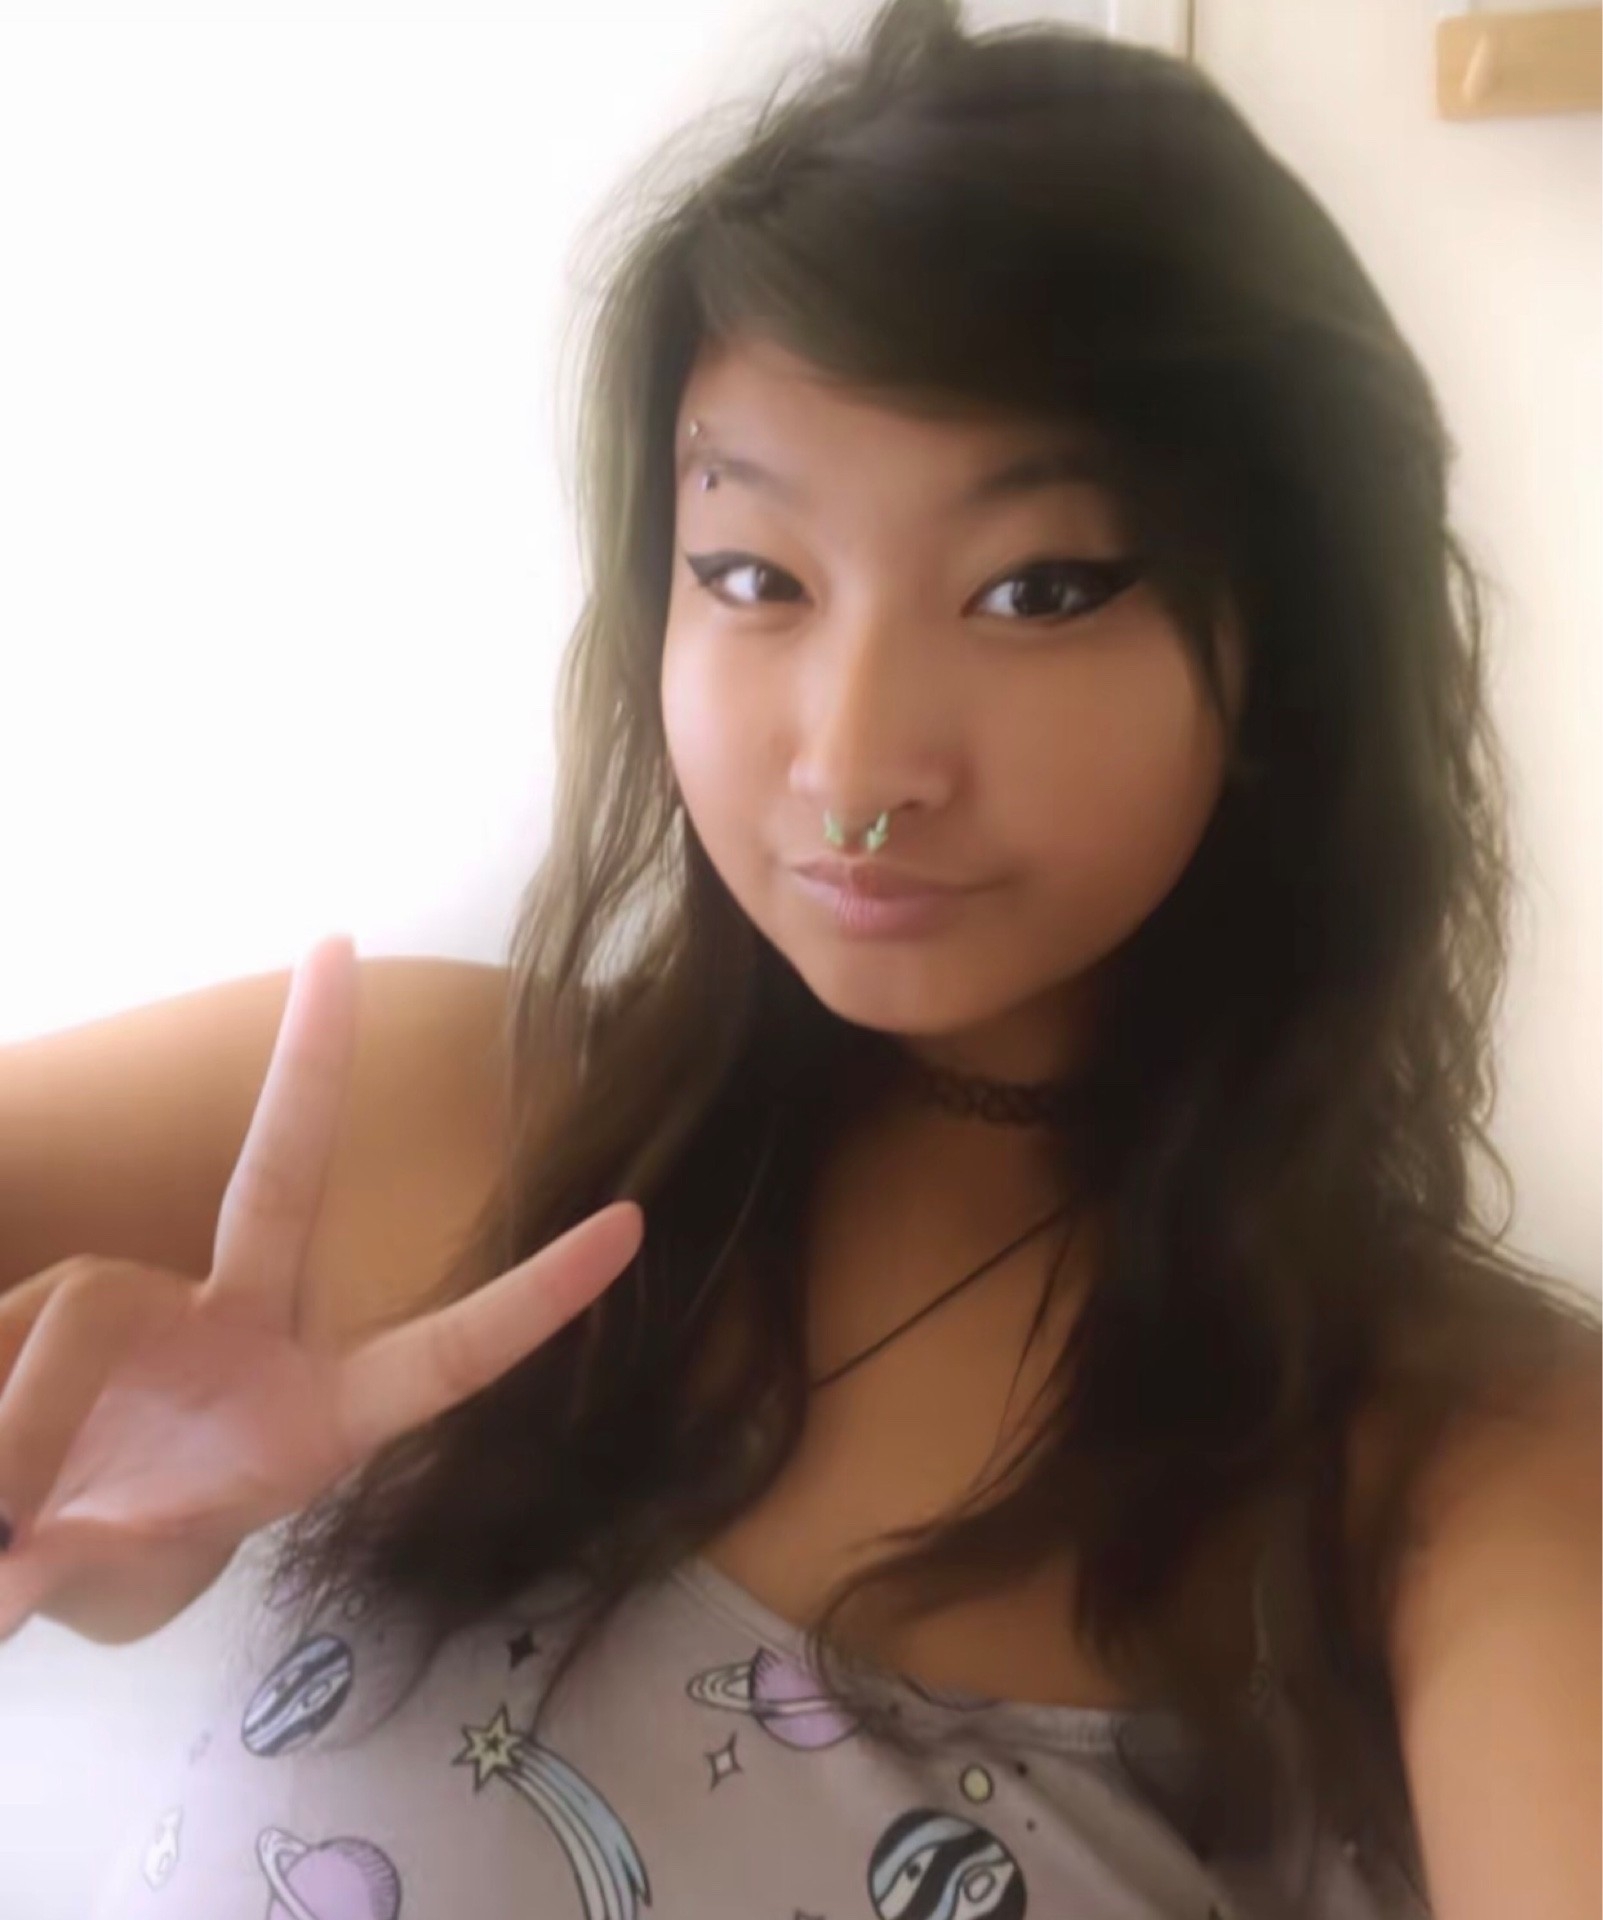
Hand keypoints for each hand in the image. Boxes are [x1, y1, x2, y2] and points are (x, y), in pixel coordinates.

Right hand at [0, 934, 642, 1643]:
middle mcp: (250, 1328)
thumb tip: (14, 1578)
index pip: (452, 1352)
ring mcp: (165, 1299)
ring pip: (75, 1324)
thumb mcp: (119, 1582)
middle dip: (313, 1063)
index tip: (629, 1228)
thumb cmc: (124, 1552)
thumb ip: (76, 1571)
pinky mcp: (81, 1290)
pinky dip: (4, 1403)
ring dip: (24, 1430)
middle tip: (336, 945)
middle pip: (285, 1178)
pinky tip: (7, 1467)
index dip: (538, 1300)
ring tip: (15, 1522)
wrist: (38, 1528)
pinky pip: (23, 1327)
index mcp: (318, 1415)